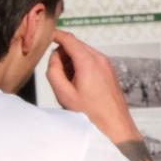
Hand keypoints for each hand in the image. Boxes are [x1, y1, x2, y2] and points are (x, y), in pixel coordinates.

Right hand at [46, 30, 139, 144]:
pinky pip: (91, 61)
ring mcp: (107, 64)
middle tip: (59, 75)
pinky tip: (80, 85)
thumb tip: (54, 57)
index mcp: (88, 61)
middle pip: (75, 45)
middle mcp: (100, 59)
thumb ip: (53, 70)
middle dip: (63, 55)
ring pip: (82, 53)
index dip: (55, 34)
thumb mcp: (64, 93)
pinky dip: (81, 67)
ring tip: (71, 84)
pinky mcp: (109, 71)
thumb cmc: (91, 113)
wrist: (116, 126)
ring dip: (72, 62)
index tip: (44, 34)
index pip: (68, 39)